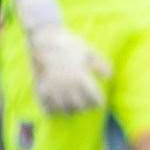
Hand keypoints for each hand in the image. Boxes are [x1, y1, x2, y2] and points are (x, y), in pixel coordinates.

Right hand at [16, 0, 109, 114]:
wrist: (44, 38)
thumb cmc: (70, 44)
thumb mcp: (89, 51)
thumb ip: (101, 64)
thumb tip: (109, 76)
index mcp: (81, 76)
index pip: (94, 99)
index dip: (98, 102)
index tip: (99, 102)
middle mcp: (67, 85)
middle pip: (80, 107)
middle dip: (85, 107)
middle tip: (86, 104)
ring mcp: (53, 88)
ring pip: (64, 109)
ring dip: (70, 110)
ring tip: (73, 106)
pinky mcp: (40, 88)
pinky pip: (47, 107)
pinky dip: (53, 110)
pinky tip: (57, 108)